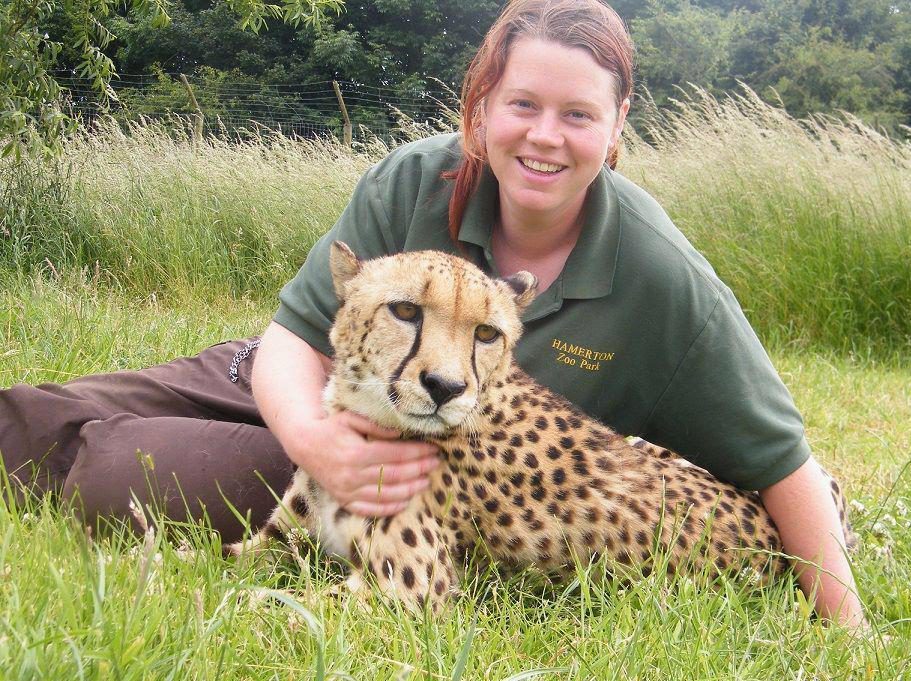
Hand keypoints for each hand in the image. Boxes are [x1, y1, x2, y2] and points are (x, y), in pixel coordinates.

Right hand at [286, 410, 439, 516]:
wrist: (305, 445)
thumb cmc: (332, 428)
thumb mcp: (350, 417)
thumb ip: (375, 424)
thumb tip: (400, 432)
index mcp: (355, 452)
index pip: (394, 454)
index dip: (417, 452)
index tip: (433, 448)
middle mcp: (352, 475)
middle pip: (394, 475)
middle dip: (419, 470)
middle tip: (436, 463)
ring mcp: (347, 491)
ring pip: (385, 495)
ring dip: (410, 490)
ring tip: (426, 481)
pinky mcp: (344, 501)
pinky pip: (370, 510)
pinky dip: (389, 508)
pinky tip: (406, 501)